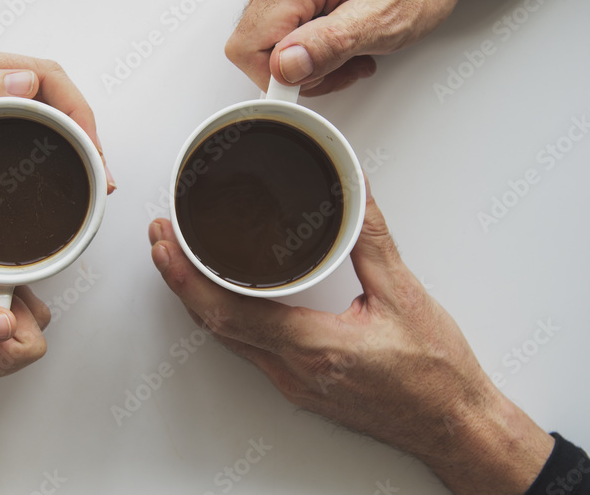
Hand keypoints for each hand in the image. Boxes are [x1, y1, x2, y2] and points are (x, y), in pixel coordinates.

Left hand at [0, 42, 114, 190]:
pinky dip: (40, 145)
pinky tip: (41, 167)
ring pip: (39, 110)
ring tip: (84, 175)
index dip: (78, 112)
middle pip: (53, 94)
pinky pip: (15, 125)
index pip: (48, 77)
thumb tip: (25, 82)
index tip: (92, 150)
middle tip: (99, 174)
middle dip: (84, 130)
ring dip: (67, 139)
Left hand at [148, 191, 552, 493]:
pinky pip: (247, 347)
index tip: (164, 246)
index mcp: (315, 347)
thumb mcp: (405, 294)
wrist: (455, 426)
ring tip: (179, 259)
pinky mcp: (299, 385)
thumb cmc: (436, 374)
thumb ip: (372, 238)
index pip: (229, 313)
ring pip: (227, 338)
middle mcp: (293, 371)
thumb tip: (355, 189)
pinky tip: (222, 293)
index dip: (187, 278)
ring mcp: (292, 383)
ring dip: (197, 297)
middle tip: (160, 240)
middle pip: (215, 325)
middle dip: (179, 280)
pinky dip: (224, 315)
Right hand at [225, 0, 522, 96]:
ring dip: (303, 53)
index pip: (247, 46)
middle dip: (295, 67)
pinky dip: (303, 34)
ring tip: (345, 45)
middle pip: (253, 42)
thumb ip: (328, 46)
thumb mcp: (384, 21)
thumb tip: (284, 66)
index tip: (312, 79)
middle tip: (341, 62)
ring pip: (264, 34)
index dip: (276, 77)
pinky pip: (275, 17)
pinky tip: (334, 29)